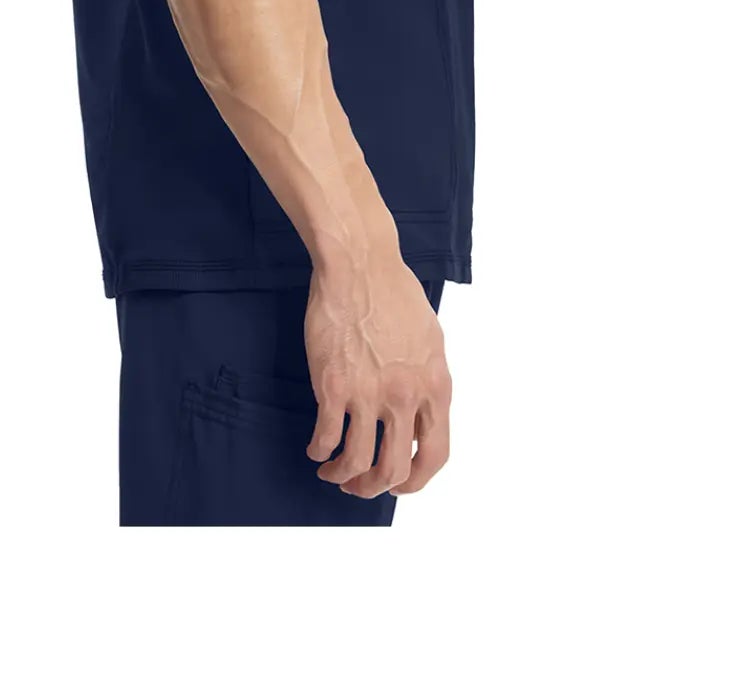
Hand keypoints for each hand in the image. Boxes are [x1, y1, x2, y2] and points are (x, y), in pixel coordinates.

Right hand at [303, 248, 452, 497]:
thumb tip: (419, 415)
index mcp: (434, 387)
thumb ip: (427, 383)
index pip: (434, 456)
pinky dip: (320, 452)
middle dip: (374, 487)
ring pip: (358, 463)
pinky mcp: (333, 386)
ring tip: (333, 472)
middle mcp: (405, 397)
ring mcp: (369, 394)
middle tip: (359, 485)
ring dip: (344, 477)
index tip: (400, 485)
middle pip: (394, 470)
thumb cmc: (394, 293)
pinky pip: (326, 438)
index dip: (416, 481)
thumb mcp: (430, 341)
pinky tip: (316, 448)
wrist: (360, 265)